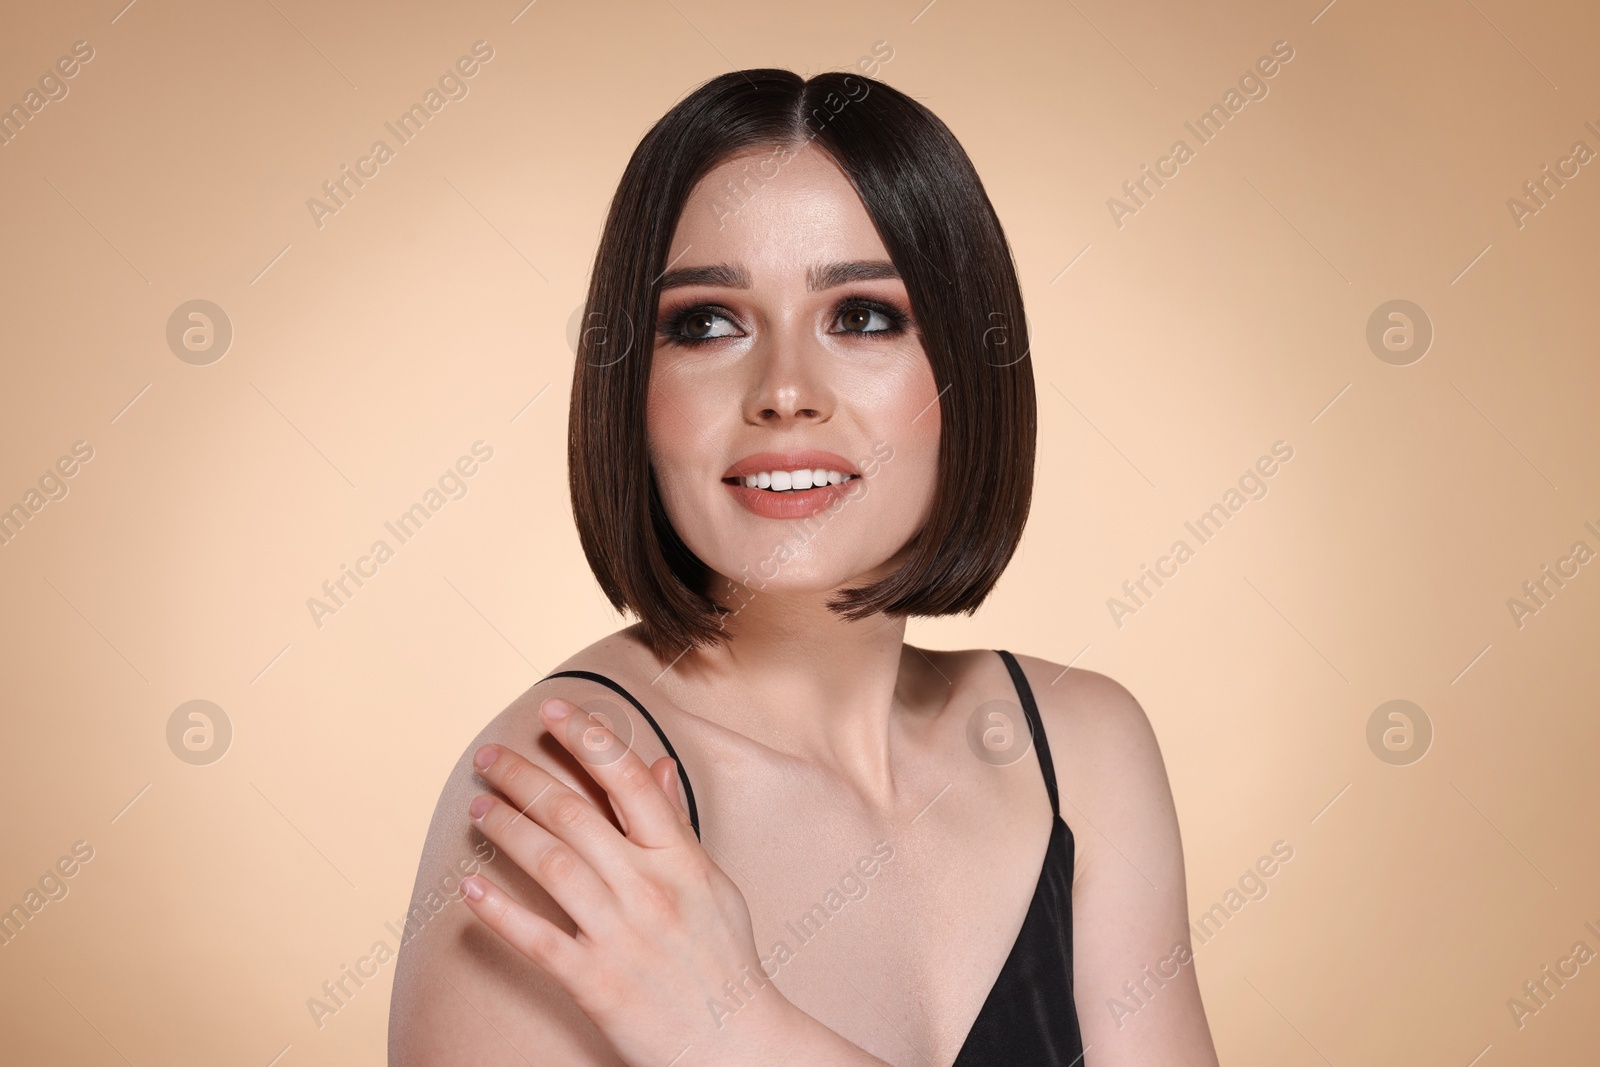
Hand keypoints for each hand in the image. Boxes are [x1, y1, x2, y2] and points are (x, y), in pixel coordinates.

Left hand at [460, 696, 796, 1066]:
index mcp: (681, 860)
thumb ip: (677, 825)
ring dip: (507, 829)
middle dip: (526, 777)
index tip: (552, 710)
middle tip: (490, 756)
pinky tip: (470, 885)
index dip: (588, 738)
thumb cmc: (723, 961)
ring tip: (478, 807)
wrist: (736, 1043)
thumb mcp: (712, 883)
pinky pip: (536, 938)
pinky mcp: (595, 983)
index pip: (630, 781)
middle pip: (575, 814)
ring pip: (550, 864)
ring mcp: (621, 936)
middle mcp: (649, 889)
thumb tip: (658, 765)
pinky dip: (499, 910)